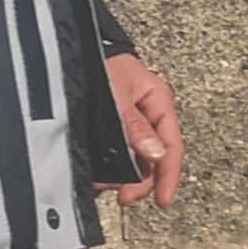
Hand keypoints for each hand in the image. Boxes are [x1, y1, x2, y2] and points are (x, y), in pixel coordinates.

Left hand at [106, 51, 183, 207]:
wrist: (75, 49)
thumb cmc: (101, 62)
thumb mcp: (117, 92)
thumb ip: (133, 125)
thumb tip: (154, 155)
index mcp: (158, 103)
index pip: (172, 146)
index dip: (168, 176)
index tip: (162, 199)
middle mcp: (148, 117)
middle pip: (154, 159)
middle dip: (140, 181)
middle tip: (125, 197)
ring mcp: (131, 125)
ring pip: (134, 160)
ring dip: (121, 176)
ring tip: (103, 183)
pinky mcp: (112, 130)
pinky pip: (116, 155)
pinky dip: (108, 168)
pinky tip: (98, 174)